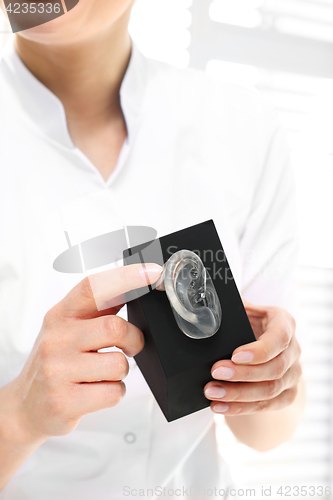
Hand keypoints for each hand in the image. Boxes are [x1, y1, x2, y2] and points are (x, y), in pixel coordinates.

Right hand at [5, 263, 161, 441]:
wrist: (25, 408)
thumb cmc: (56, 364)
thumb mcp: (68, 330)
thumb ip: (97, 311)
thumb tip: (135, 288)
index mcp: (60, 315)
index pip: (93, 288)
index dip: (125, 277)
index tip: (152, 272)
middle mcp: (56, 339)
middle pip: (115, 327)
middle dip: (134, 340)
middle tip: (129, 347)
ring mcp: (57, 370)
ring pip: (119, 364)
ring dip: (121, 372)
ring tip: (103, 374)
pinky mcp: (64, 401)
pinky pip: (113, 393)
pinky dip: (115, 393)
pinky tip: (97, 391)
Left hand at [204, 300, 301, 415]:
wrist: (261, 345)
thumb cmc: (247, 323)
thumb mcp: (242, 310)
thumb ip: (229, 307)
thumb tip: (204, 305)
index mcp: (283, 323)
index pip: (279, 338)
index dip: (259, 350)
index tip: (234, 355)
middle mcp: (293, 349)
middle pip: (275, 368)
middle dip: (242, 373)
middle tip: (215, 372)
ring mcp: (293, 374)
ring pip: (270, 390)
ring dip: (238, 394)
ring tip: (211, 391)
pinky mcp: (286, 394)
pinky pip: (265, 406)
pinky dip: (240, 408)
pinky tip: (219, 406)